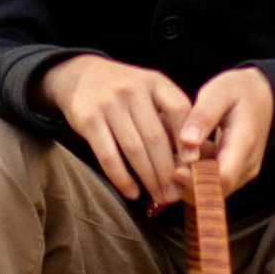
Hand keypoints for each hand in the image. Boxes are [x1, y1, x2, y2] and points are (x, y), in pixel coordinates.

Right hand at [42, 52, 191, 206]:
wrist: (81, 76)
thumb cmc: (125, 93)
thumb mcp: (150, 93)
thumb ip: (169, 119)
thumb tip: (191, 161)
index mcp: (155, 82)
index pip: (180, 110)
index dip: (188, 140)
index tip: (194, 166)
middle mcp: (133, 89)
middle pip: (156, 137)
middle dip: (168, 171)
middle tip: (175, 194)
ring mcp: (109, 103)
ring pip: (134, 149)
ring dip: (149, 178)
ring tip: (159, 197)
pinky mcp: (88, 119)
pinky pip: (108, 155)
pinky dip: (122, 178)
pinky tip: (132, 192)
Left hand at [178, 65, 274, 196]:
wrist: (262, 98)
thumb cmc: (239, 92)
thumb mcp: (220, 92)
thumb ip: (204, 116)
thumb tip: (186, 141)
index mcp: (245, 144)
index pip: (223, 177)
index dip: (197, 180)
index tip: (174, 171)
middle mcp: (247, 165)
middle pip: (215, 190)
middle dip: (188, 183)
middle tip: (166, 164)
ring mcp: (242, 173)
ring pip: (212, 190)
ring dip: (189, 181)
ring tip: (171, 157)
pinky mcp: (235, 175)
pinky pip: (213, 184)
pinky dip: (194, 176)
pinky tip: (181, 158)